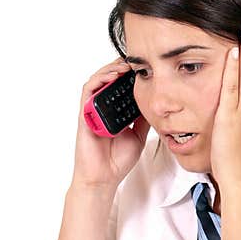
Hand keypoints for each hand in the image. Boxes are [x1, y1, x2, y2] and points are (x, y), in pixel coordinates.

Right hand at [71, 59, 151, 188]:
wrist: (104, 178)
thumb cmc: (117, 160)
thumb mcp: (138, 134)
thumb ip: (143, 118)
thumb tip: (156, 102)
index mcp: (115, 112)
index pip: (120, 87)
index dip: (130, 75)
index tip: (144, 67)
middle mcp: (102, 109)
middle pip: (108, 80)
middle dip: (120, 67)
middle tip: (136, 61)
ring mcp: (92, 111)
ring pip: (97, 81)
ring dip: (110, 70)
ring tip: (125, 65)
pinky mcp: (84, 115)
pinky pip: (88, 92)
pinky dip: (98, 81)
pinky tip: (111, 76)